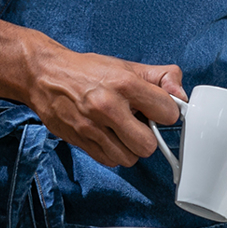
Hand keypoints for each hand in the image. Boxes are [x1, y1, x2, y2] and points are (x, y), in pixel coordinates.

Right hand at [24, 40, 186, 167]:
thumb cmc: (88, 70)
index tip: (157, 110)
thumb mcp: (127, 66)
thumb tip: (181, 96)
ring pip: (129, 158)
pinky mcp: (79, 140)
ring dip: (129, 148)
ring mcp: (92, 126)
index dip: (166, 113)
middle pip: (148, 145)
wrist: (44, 74)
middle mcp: (108, 106)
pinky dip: (112, 153)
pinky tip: (107, 136)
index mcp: (125, 83)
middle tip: (138, 124)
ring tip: (121, 131)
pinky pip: (109, 161)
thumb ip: (161, 77)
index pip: (168, 113)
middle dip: (147, 137)